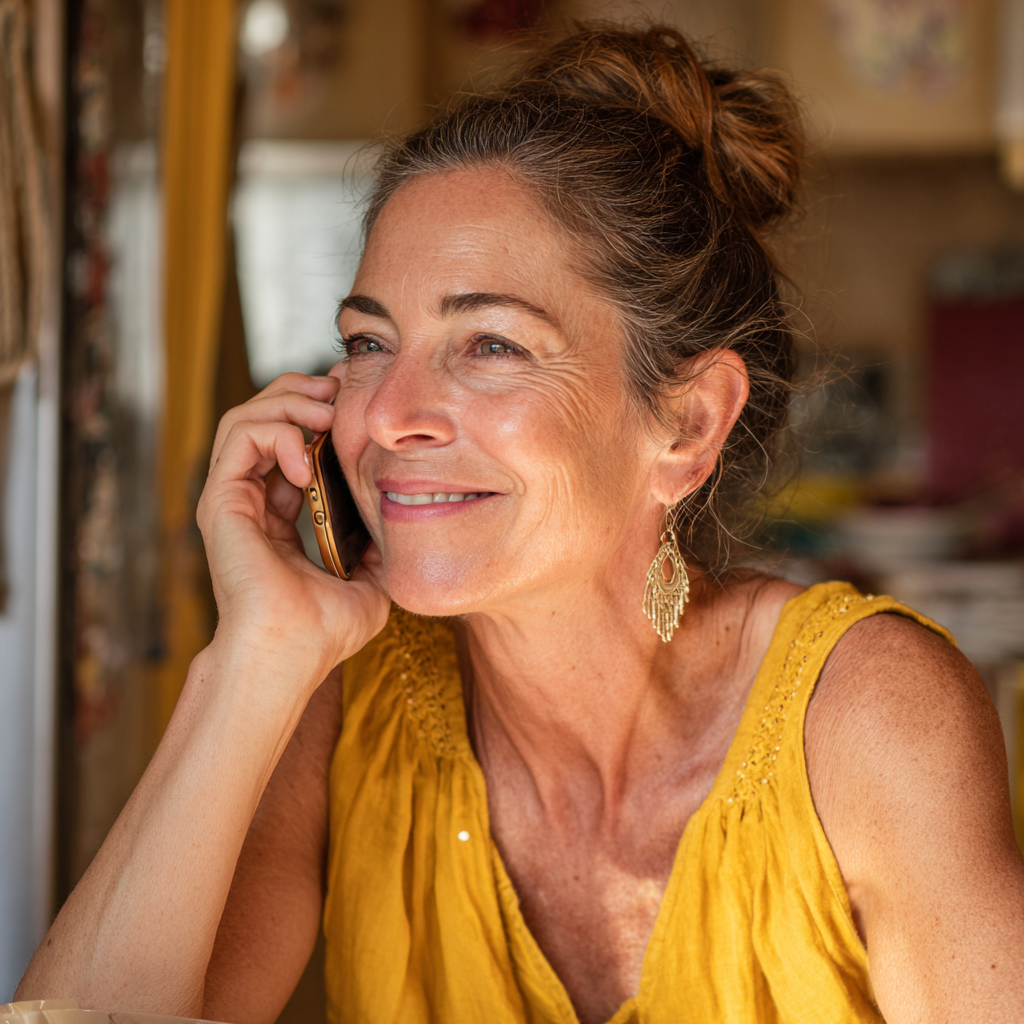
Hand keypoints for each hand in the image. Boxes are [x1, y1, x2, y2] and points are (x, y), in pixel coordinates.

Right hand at [198, 373, 388, 693]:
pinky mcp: (221, 500)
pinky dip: (276, 431)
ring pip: (244, 417)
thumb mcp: (367, 586)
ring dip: (288, 402)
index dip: (319, 416)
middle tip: (338, 392)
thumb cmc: (323, 632)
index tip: (354, 407)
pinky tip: (307, 458)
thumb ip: (375, 556)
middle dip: (301, 394)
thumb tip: (396, 534)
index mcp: (277, 518)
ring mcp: (231, 500)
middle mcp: (249, 503)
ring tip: (325, 414)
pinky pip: (240, 436)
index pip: (290, 446)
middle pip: (262, 419)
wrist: (291, 655)